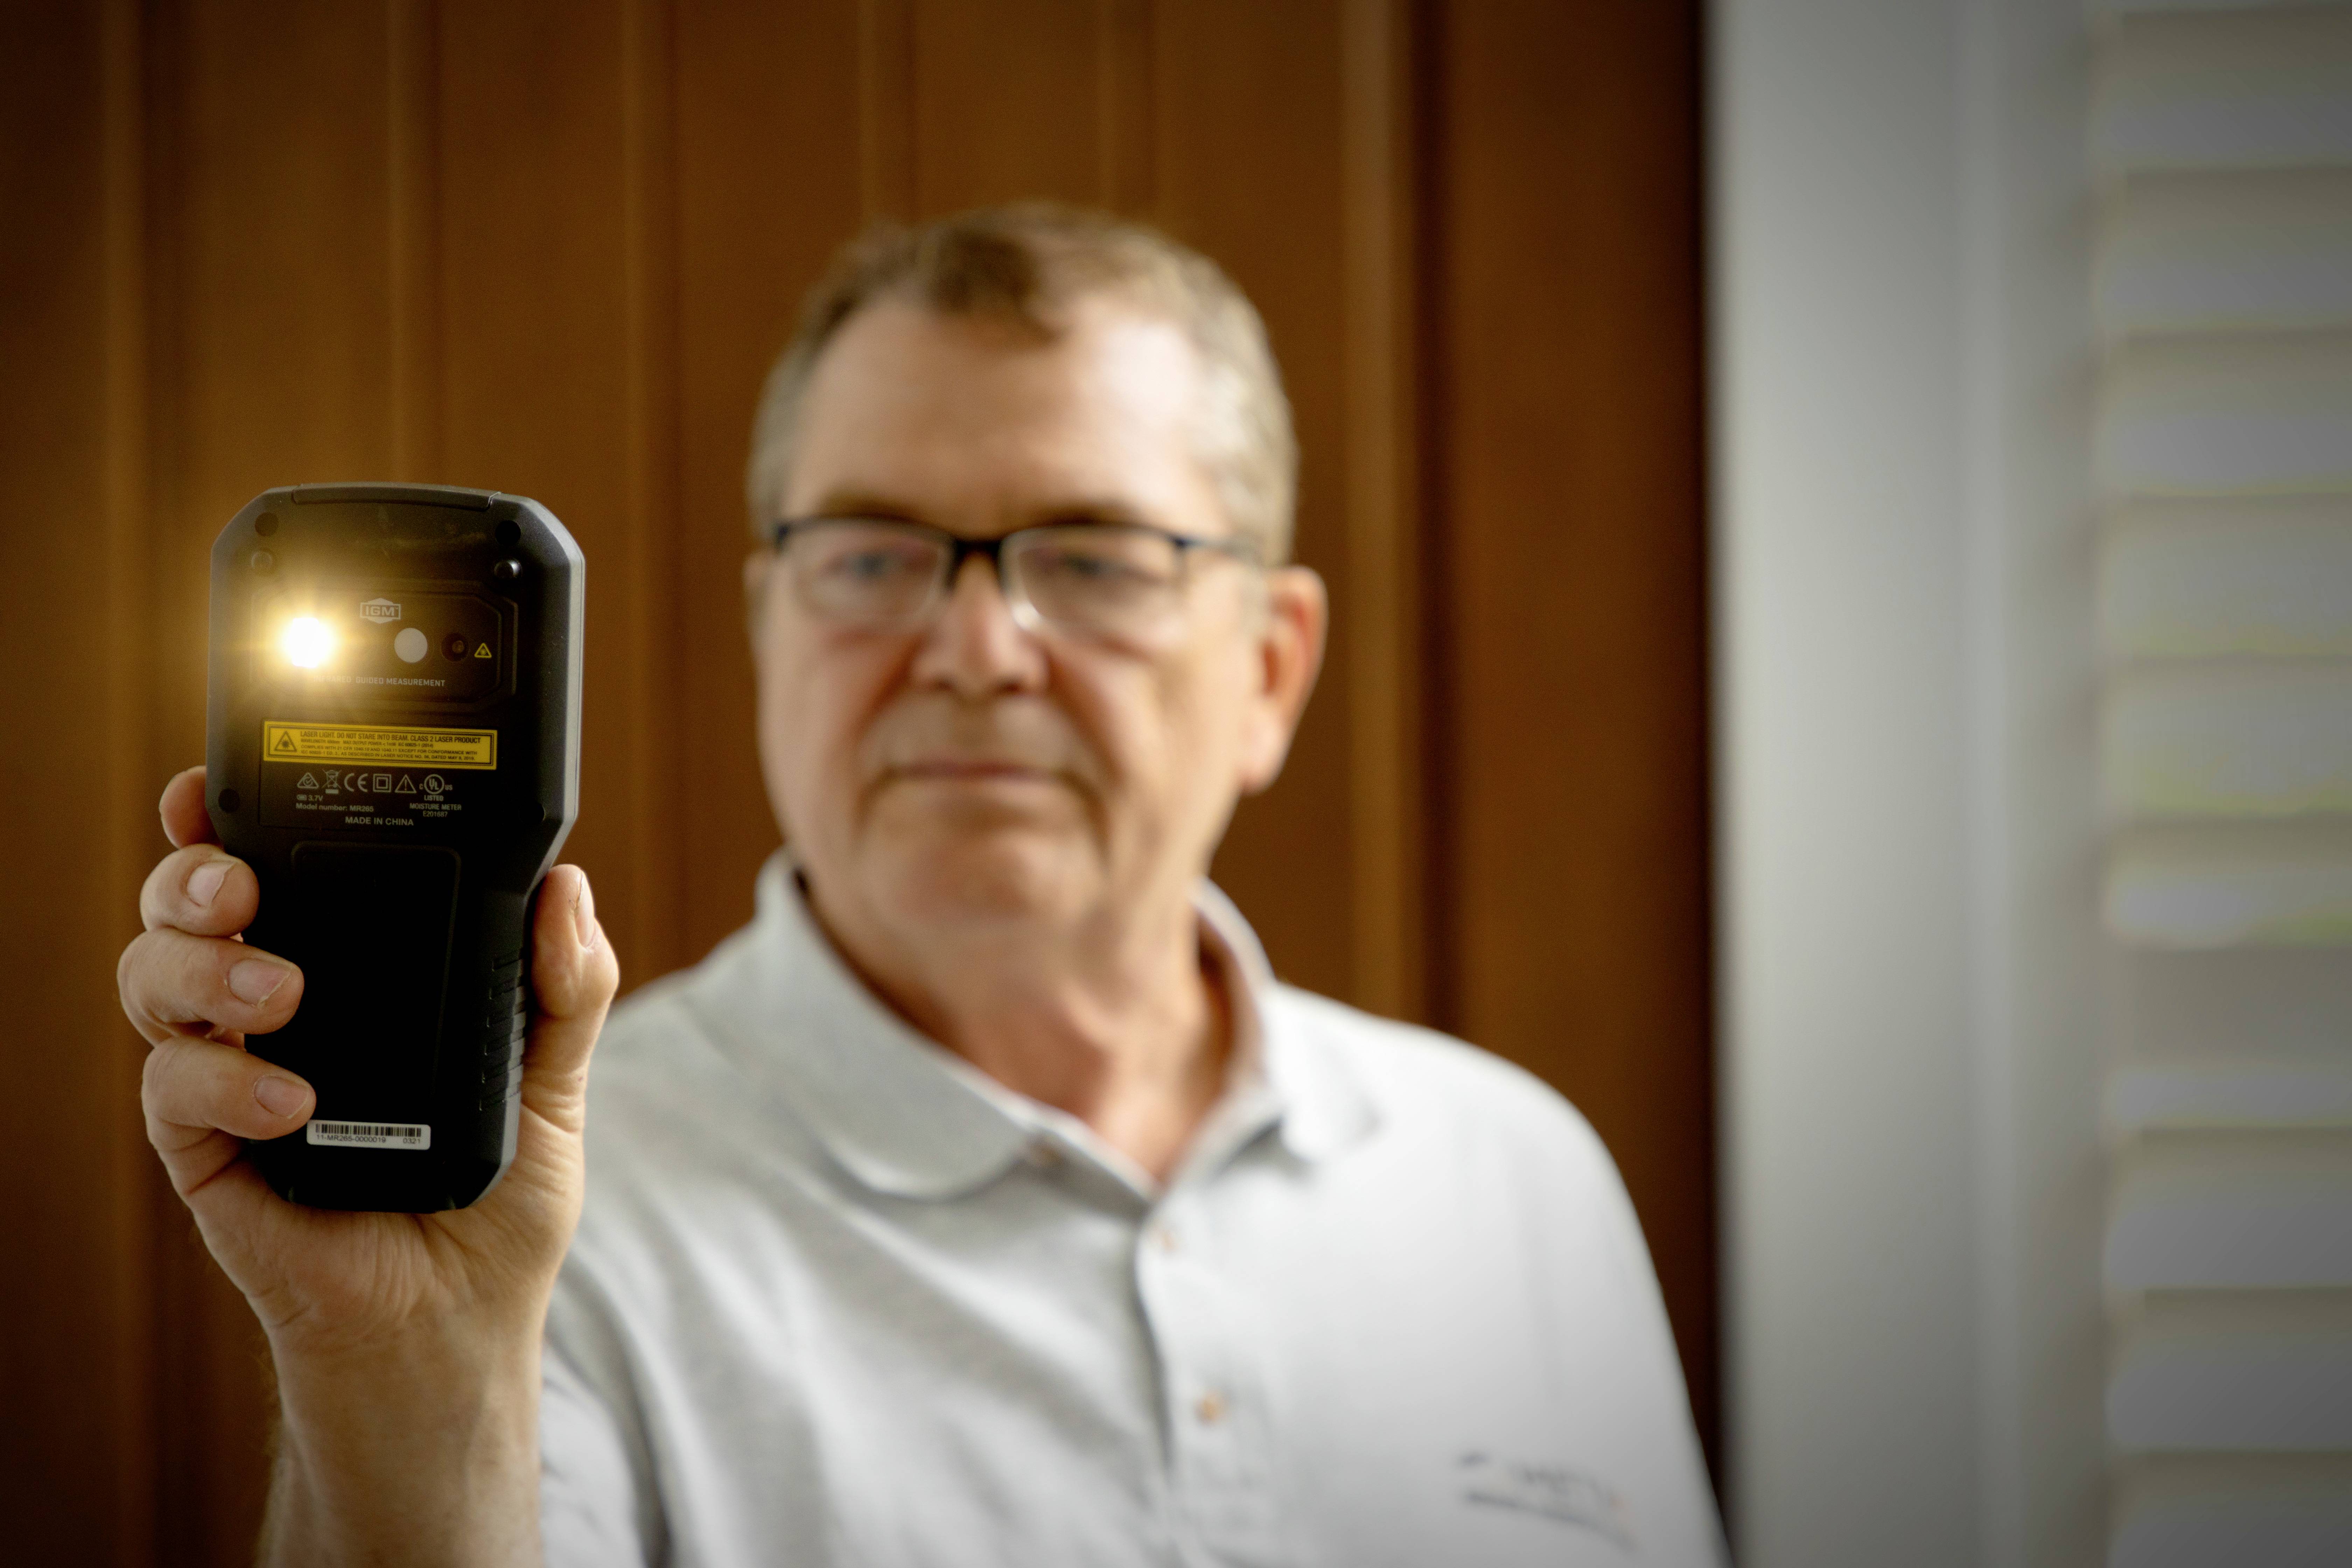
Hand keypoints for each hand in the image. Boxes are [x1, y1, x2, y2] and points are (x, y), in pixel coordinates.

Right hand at [116, 764, 618, 1564]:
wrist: (460, 1325)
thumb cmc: (497, 1202)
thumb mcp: (553, 1083)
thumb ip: (565, 987)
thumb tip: (569, 889)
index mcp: (347, 972)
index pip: (277, 873)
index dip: (230, 820)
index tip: (222, 783)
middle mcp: (273, 1011)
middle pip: (189, 909)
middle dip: (192, 874)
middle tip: (243, 882)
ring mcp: (232, 1077)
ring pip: (155, 982)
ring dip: (203, 967)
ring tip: (282, 990)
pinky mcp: (209, 1152)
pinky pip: (172, 1091)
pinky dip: (226, 1081)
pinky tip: (293, 1098)